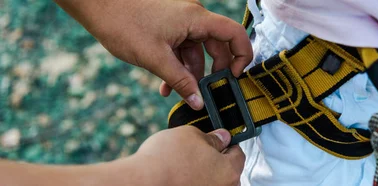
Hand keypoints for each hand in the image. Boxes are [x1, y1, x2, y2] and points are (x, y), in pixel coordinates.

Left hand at [54, 0, 252, 109]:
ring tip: (176, 93)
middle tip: (206, 92)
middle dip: (211, 71)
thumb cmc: (123, 23)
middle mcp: (193, 16)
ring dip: (189, 73)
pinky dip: (177, 65)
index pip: (234, 34)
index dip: (241, 56)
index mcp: (196, 18)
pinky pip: (182, 48)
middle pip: (217, 45)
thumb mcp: (155, 59)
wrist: (97, 5)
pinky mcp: (170, 26)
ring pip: (197, 50)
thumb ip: (180, 81)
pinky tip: (165, 85)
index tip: (233, 77)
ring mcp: (181, 20)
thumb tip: (199, 102)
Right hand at [134, 126, 244, 185]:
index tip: (219, 140)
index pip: (238, 154)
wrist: (142, 182)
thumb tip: (222, 138)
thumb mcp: (191, 135)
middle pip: (228, 172)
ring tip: (185, 166)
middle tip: (198, 152)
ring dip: (205, 175)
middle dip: (217, 161)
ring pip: (213, 183)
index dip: (228, 144)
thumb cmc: (166, 160)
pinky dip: (193, 183)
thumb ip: (212, 138)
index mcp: (230, 170)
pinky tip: (180, 178)